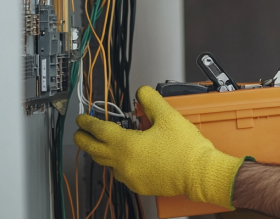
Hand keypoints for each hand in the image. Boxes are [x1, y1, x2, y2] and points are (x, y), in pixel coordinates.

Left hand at [74, 85, 248, 209]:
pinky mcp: (139, 186)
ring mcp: (130, 177)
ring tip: (102, 145)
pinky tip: (126, 159)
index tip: (82, 119)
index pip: (99, 131)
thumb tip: (141, 92)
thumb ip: (150, 100)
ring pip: (107, 164)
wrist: (199, 173)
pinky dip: (118, 164)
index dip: (88, 123)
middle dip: (84, 140)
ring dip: (101, 153)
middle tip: (80, 133)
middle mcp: (123, 163)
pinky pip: (121, 174)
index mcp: (126, 145)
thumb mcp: (168, 116)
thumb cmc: (185, 148)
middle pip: (95, 151)